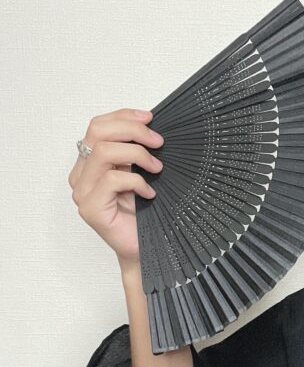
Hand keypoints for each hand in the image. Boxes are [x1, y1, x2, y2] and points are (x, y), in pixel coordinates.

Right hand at [68, 107, 163, 267]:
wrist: (144, 250)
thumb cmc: (144, 215)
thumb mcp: (140, 174)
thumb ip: (134, 152)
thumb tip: (149, 125)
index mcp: (90, 163)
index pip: (98, 126)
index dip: (124, 116)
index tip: (150, 117)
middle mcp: (81, 175)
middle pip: (97, 132)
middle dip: (132, 130)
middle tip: (158, 142)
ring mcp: (83, 192)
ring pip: (103, 152)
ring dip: (137, 154)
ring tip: (157, 168)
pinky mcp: (90, 208)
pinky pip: (112, 180)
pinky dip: (136, 181)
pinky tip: (149, 193)